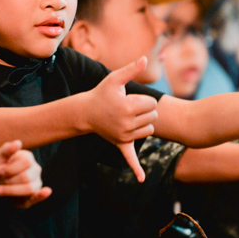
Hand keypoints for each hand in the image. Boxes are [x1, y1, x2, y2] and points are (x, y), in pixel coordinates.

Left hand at [0, 140, 51, 208]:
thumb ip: (6, 150)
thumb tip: (18, 143)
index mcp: (28, 157)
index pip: (25, 162)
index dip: (10, 169)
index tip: (1, 172)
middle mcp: (35, 169)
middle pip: (25, 177)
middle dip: (8, 180)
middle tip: (1, 180)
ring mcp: (36, 182)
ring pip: (28, 188)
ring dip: (11, 190)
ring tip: (1, 189)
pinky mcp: (33, 195)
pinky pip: (39, 195)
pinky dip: (42, 194)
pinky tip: (46, 192)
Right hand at [86, 57, 157, 182]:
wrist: (85, 112)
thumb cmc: (101, 93)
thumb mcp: (115, 79)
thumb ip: (131, 69)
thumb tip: (146, 58)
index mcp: (127, 107)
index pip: (152, 103)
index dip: (145, 98)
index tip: (133, 97)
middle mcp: (126, 123)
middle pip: (153, 116)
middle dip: (146, 110)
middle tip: (131, 107)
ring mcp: (123, 136)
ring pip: (149, 129)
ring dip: (144, 123)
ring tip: (131, 117)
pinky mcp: (120, 144)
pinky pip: (129, 158)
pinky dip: (136, 169)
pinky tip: (141, 179)